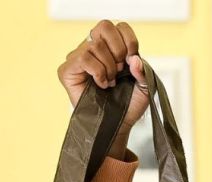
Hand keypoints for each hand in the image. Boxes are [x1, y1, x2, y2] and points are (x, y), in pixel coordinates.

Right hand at [57, 20, 148, 157]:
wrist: (118, 126)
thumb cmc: (129, 106)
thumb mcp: (144, 88)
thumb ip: (143, 71)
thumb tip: (134, 59)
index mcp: (111, 47)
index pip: (118, 26)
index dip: (129, 40)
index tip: (133, 61)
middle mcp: (93, 49)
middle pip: (104, 27)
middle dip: (119, 50)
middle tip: (121, 71)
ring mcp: (78, 58)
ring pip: (94, 44)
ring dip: (109, 67)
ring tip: (111, 82)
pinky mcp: (67, 70)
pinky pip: (83, 58)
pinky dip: (97, 72)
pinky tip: (101, 85)